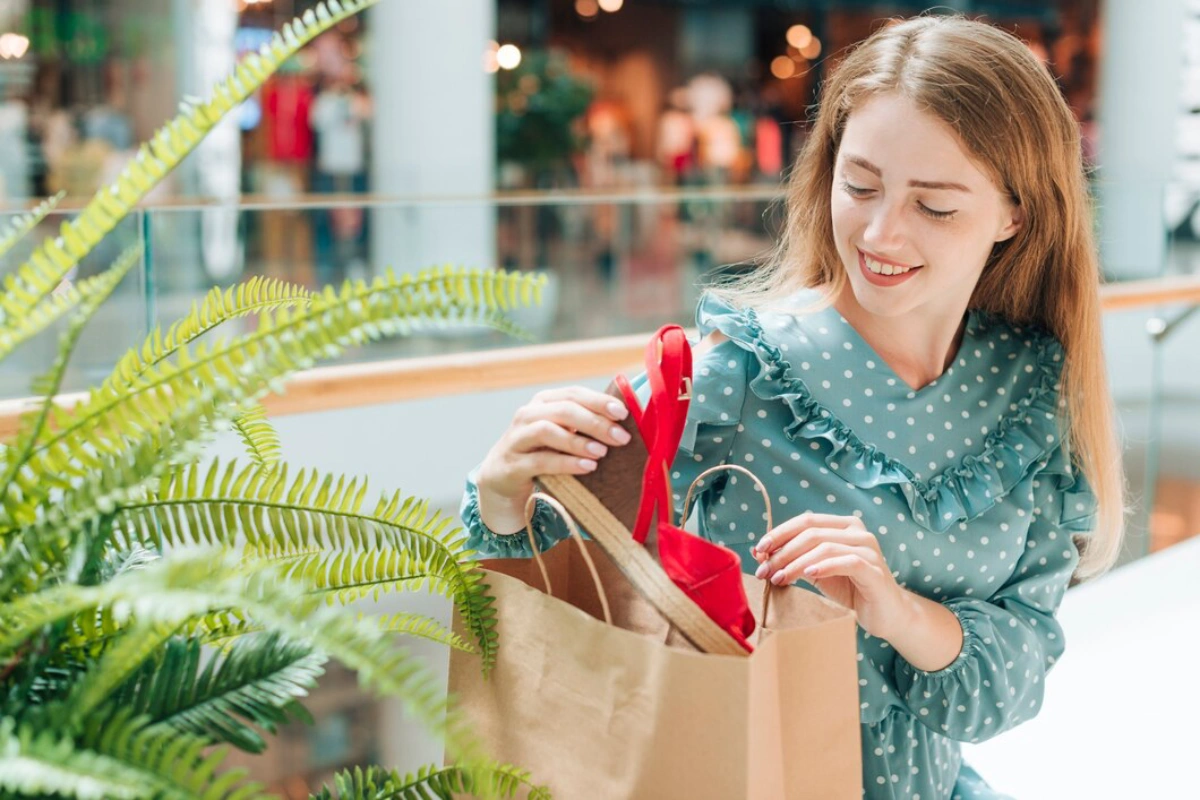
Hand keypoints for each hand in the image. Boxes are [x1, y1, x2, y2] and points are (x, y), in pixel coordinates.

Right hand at [476, 387, 632, 532]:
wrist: (503, 477)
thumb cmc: (541, 452)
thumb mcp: (561, 433)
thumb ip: (584, 424)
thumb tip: (625, 423)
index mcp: (543, 402)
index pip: (573, 394)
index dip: (599, 401)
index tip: (623, 413)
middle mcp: (528, 415)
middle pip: (564, 410)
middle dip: (595, 422)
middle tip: (621, 437)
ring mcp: (517, 438)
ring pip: (547, 431)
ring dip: (578, 441)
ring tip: (602, 452)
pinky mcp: (512, 464)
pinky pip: (540, 461)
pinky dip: (566, 463)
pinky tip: (587, 467)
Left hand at [751, 512, 911, 639]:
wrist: (886, 614)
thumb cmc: (851, 589)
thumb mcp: (817, 571)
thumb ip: (795, 559)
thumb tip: (761, 553)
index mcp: (843, 526)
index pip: (806, 521)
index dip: (779, 533)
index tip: (758, 550)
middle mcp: (858, 531)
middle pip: (811, 533)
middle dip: (782, 552)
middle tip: (763, 571)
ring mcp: (868, 548)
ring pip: (824, 547)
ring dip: (796, 563)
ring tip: (779, 578)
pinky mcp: (874, 569)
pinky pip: (847, 562)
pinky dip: (824, 566)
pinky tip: (807, 574)